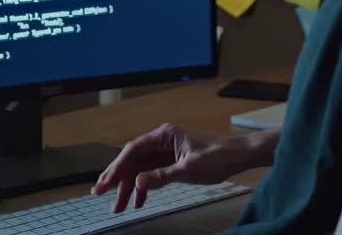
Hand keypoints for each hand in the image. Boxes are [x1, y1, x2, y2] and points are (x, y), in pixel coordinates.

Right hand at [92, 124, 263, 211]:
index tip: (105, 183)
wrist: (239, 155)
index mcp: (165, 134)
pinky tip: (138, 201)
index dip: (116, 167)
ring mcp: (167, 151)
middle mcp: (163, 141)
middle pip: (133, 160)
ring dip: (129, 187)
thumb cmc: (219, 156)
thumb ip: (162, 176)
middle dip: (117, 178)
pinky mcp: (173, 162)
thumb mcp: (189, 169)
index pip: (133, 150)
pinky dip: (144, 187)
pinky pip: (152, 174)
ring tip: (118, 206)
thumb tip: (138, 183)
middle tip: (101, 194)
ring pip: (140, 169)